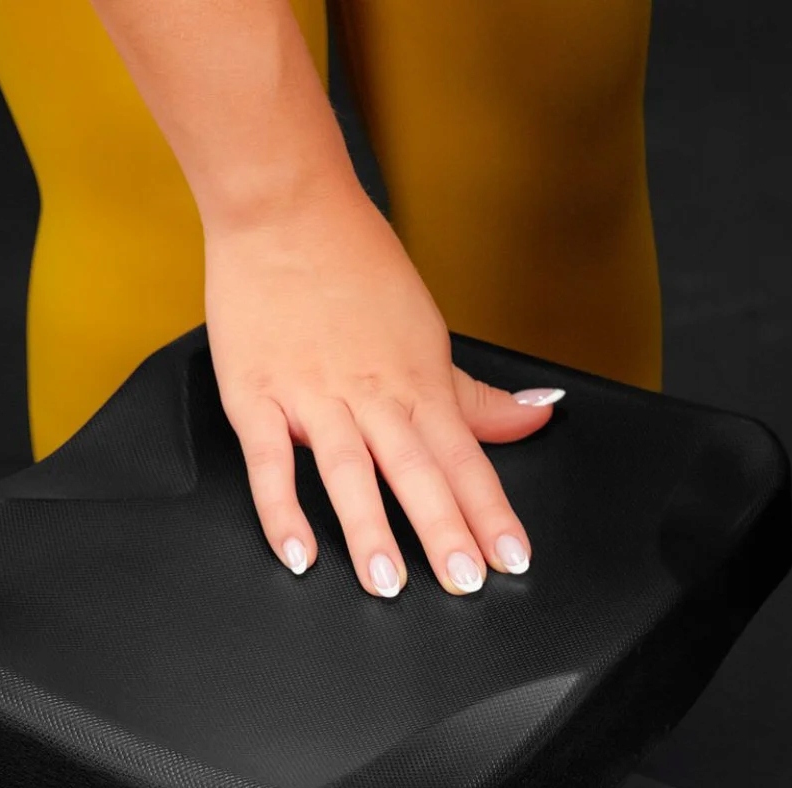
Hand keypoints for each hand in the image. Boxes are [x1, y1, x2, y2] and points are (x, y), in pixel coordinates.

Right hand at [204, 179, 562, 596]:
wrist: (282, 200)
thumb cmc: (355, 264)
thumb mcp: (428, 333)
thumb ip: (475, 396)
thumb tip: (536, 415)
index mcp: (418, 384)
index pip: (466, 461)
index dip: (492, 514)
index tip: (513, 558)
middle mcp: (372, 395)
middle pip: (417, 471)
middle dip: (444, 531)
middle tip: (464, 581)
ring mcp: (312, 396)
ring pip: (350, 470)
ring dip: (370, 527)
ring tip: (386, 582)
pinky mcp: (255, 394)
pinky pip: (269, 461)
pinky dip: (282, 508)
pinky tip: (299, 554)